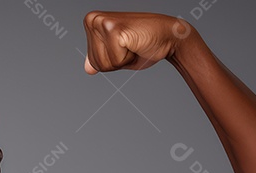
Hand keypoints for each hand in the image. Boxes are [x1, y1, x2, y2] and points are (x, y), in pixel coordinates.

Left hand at [82, 11, 196, 72]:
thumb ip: (101, 59)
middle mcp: (93, 20)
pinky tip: (135, 44)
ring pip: (103, 64)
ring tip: (132, 44)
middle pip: (96, 63)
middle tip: (130, 46)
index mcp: (91, 23)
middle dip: (116, 62)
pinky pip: (114, 61)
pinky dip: (127, 59)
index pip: (93, 62)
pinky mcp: (113, 29)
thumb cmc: (145, 45)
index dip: (113, 62)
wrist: (168, 36)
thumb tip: (87, 70)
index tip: (125, 47)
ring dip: (122, 60)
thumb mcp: (118, 56)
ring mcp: (102, 23)